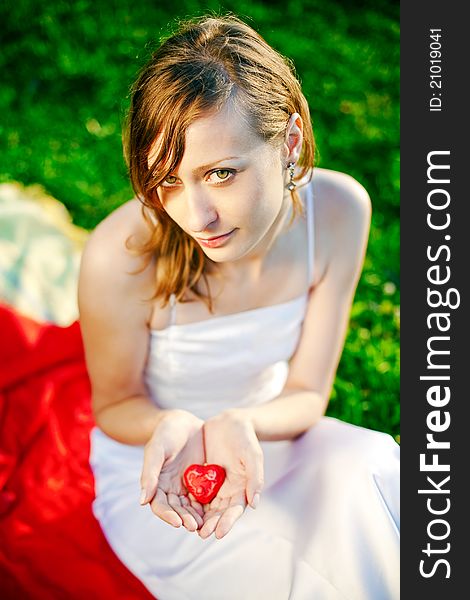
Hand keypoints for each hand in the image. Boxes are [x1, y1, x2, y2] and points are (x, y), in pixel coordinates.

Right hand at [140, 409, 204, 531]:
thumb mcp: (156, 450)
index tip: (177, 522)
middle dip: (185, 518)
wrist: (183, 421)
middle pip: (177, 509)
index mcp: (157, 484)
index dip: (167, 516)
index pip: (160, 506)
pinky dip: (209, 504)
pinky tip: (217, 510)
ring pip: (191, 506)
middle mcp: (172, 488)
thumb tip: (142, 501)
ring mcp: (187, 485)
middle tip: (195, 526)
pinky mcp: (202, 480)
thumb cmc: (165, 433)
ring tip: (205, 524)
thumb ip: (150, 474)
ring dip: (197, 516)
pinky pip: (206, 495)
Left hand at [198, 411, 263, 539]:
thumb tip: (254, 504)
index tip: (219, 533)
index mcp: (242, 488)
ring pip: (204, 505)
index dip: (227, 522)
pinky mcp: (201, 476)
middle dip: (211, 524)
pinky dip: (188, 501)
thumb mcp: (253, 455)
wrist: (230, 422)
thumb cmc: (245, 438)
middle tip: (201, 534)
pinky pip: (194, 490)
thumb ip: (255, 478)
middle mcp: (227, 490)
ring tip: (189, 526)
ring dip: (198, 517)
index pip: (234, 510)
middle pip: (218, 512)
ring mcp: (213, 484)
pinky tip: (179, 508)